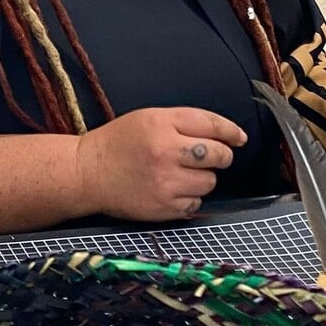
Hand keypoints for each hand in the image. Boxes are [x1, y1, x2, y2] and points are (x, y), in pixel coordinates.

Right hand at [75, 107, 246, 221]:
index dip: (231, 132)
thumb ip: (184, 122)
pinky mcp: (163, 207)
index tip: (239, 138)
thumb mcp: (148, 118)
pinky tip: (173, 189)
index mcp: (161, 124)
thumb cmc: (118, 143)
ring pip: (210, 182)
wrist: (87, 173)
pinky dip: (190, 197)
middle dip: (221, 156)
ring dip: (204, 178)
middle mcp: (165, 152)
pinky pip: (196, 203)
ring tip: (183, 174)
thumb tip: (226, 135)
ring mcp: (165, 182)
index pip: (212, 125)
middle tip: (213, 157)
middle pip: (218, 155)